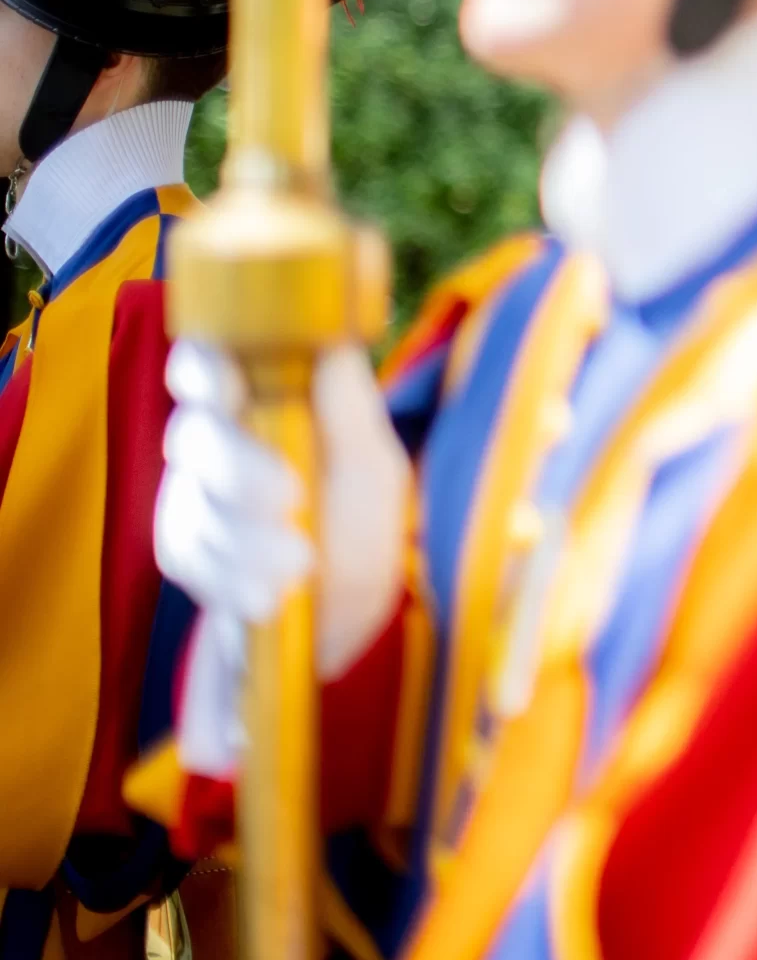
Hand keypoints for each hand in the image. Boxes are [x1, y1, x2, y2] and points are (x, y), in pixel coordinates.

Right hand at [157, 341, 411, 681]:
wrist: (339, 617)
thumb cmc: (361, 523)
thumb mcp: (373, 467)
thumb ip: (350, 410)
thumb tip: (331, 343)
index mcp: (262, 401)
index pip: (205, 359)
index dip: (203, 366)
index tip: (230, 388)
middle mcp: (216, 437)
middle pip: (196, 432)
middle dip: (242, 470)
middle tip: (294, 500)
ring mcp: (192, 493)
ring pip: (194, 501)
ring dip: (251, 540)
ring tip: (303, 566)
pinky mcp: (180, 547)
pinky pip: (189, 555)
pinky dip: (234, 579)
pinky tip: (272, 598)